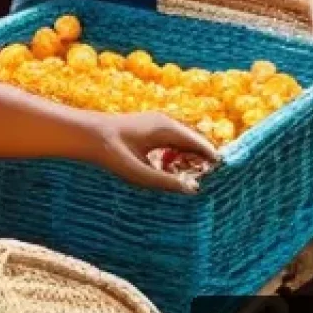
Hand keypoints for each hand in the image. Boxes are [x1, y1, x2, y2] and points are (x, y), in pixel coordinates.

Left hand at [89, 111, 219, 192]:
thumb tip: (193, 190)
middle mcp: (165, 122)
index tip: (224, 175)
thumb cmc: (112, 152)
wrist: (88, 134)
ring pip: (182, 141)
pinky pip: (171, 141)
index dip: (212, 159)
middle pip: (193, 141)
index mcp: (166, 129)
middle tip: (210, 180)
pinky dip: (176, 154)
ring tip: (193, 177)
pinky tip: (172, 168)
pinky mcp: (149, 128)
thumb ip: (166, 182)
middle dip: (202, 160)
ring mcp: (157, 123)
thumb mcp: (139, 172)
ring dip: (189, 158)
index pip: (199, 143)